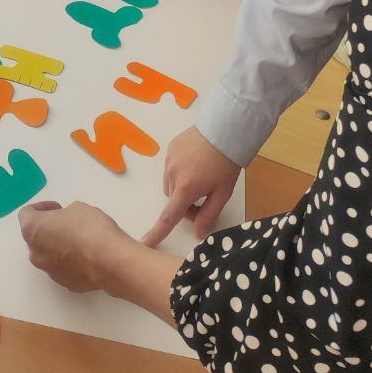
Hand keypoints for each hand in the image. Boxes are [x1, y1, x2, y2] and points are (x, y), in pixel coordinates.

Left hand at [19, 200, 130, 293]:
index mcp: (33, 230)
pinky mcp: (64, 283)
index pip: (26, 214)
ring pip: (48, 255)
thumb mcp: (78, 208)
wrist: (109, 261)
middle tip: (66, 222)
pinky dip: (69, 261)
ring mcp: (49, 271)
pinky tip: (86, 256)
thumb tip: (66, 223)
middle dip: (48, 228)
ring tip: (78, 240)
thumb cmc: (90, 228)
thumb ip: (63, 215)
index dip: (42, 208)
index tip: (57, 208)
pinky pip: (62, 268)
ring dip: (57, 246)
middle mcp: (36, 253)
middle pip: (35, 237)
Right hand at [142, 127, 241, 246]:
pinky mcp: (170, 148)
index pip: (168, 217)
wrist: (225, 129)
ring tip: (202, 176)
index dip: (157, 232)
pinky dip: (180, 171)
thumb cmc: (227, 164)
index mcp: (186, 188)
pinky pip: (171, 168)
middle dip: (186, 204)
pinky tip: (196, 162)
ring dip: (182, 187)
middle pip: (173, 200)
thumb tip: (198, 233)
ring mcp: (169, 159)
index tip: (144, 243)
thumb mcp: (223, 193)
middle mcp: (172, 174)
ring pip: (171, 184)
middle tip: (206, 197)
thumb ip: (209, 215)